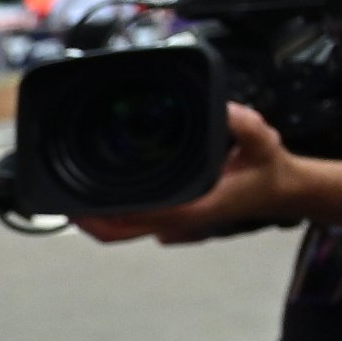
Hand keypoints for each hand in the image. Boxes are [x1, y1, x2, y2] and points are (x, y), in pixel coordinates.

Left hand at [77, 102, 292, 243]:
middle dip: (86, 220)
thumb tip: (223, 108)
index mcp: (190, 210)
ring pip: (122, 230)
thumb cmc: (268, 169)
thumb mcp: (263, 141)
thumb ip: (244, 125)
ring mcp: (172, 222)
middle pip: (117, 232)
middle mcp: (176, 221)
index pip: (134, 219)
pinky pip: (133, 221)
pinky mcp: (172, 216)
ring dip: (96, 217)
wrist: (282, 190)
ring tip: (72, 193)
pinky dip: (112, 212)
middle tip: (60, 199)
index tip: (76, 205)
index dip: (101, 214)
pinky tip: (100, 193)